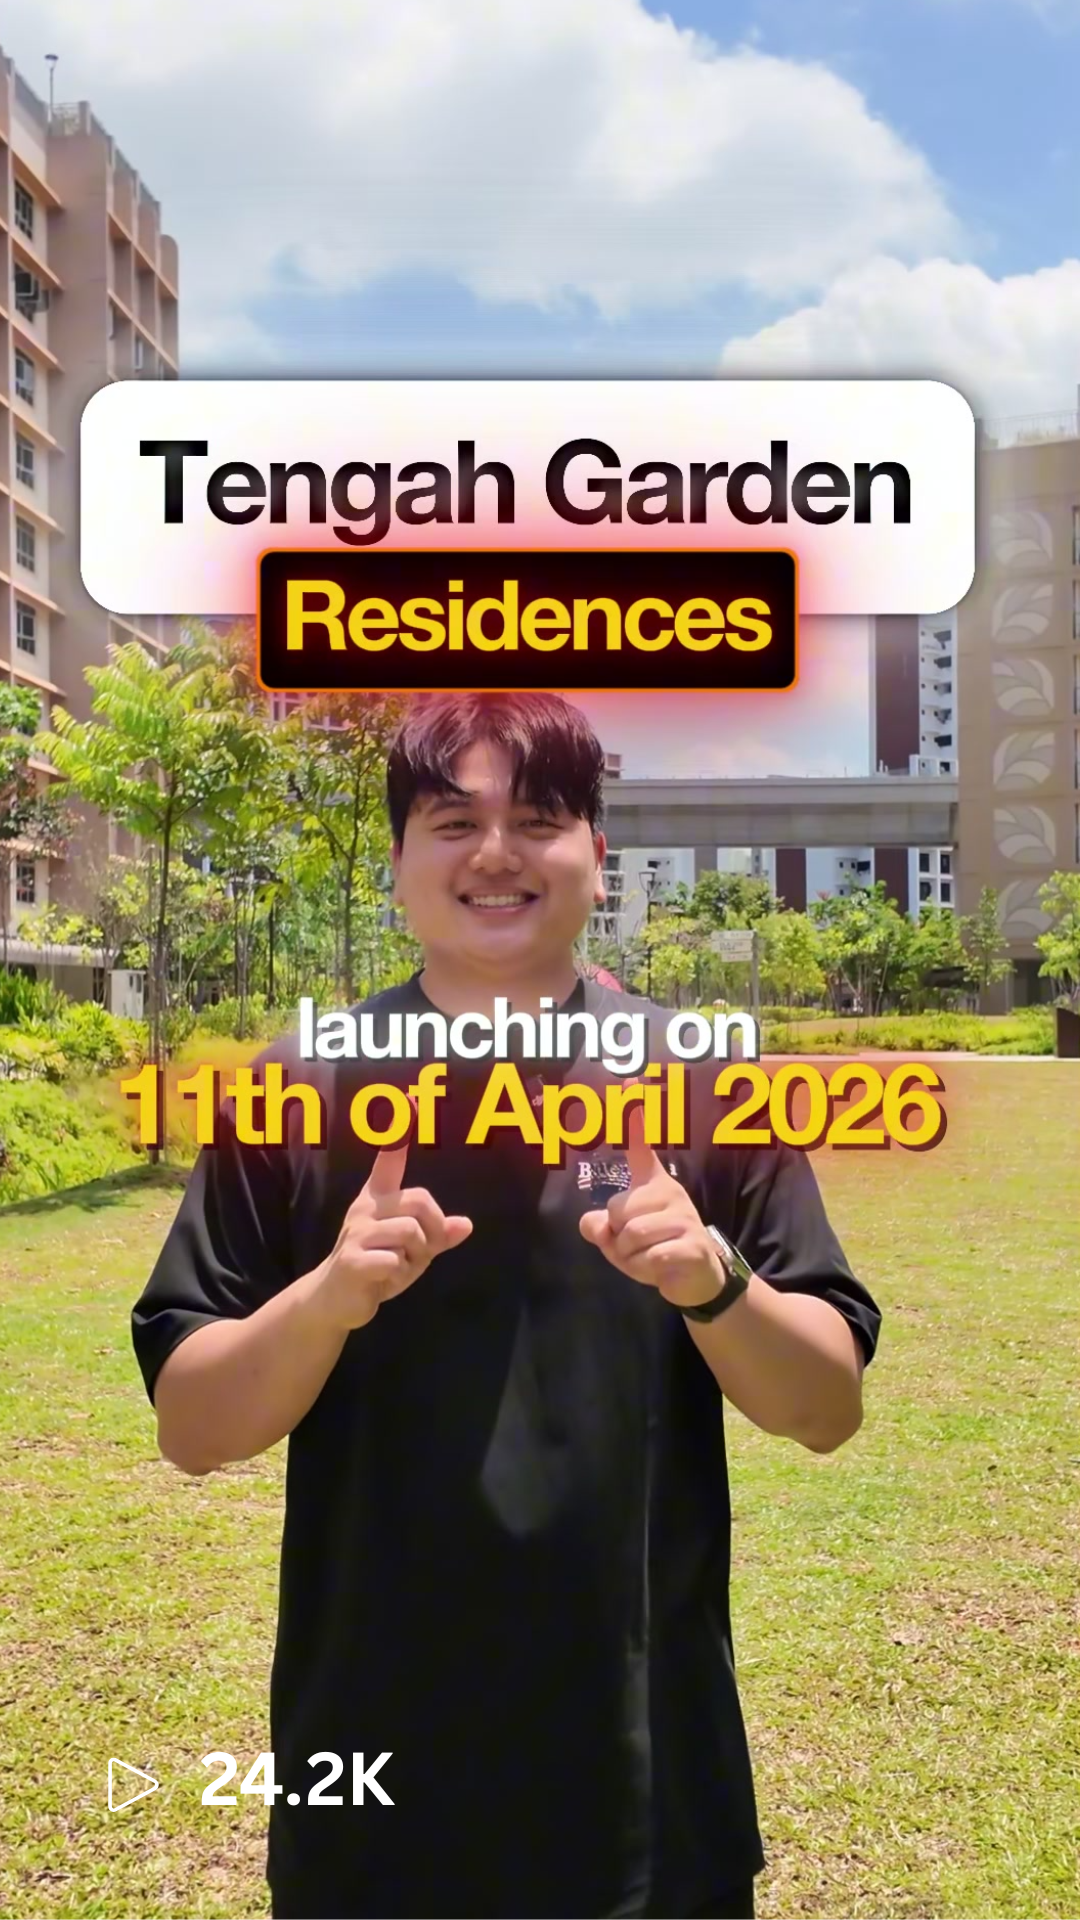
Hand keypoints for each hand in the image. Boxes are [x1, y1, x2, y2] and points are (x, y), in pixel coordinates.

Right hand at [312, 1116, 472, 1332]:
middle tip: (422, 1253)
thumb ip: (438, 1235)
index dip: (400, 1131)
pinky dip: (399, 1276)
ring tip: (398, 1268)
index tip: (410, 1099)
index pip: (390, 1159)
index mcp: (378, 1198)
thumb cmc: (378, 1266)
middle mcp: (366, 1208)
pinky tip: (385, 1281)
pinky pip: (395, 1261)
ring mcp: (356, 1232)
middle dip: (433, 1231)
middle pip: (420, 1201)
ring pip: (412, 1233)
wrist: (335, 1298)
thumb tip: (467, 1225)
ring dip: (415, 1259)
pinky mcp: (352, 1260)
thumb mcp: (414, 1250)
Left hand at [579, 1104, 724, 1312]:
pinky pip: (650, 1257)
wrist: (698, 1280)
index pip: (641, 1146)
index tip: (630, 1082)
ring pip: (632, 1235)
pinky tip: (661, 1268)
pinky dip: (646, 1270)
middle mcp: (670, 1193)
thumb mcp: (621, 1241)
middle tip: (635, 1248)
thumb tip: (591, 1223)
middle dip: (617, 1238)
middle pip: (619, 1209)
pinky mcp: (692, 1245)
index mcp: (653, 1185)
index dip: (634, 1115)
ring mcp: (684, 1218)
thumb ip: (602, 1229)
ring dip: (630, 1258)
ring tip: (646, 1259)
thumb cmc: (657, 1250)